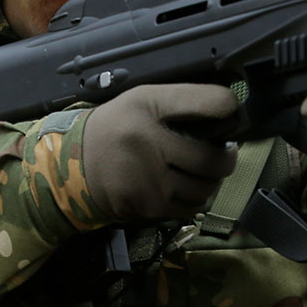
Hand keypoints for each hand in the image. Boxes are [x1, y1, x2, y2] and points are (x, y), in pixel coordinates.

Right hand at [81, 83, 239, 222]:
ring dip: (211, 182)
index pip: (209, 103)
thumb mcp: (144, 99)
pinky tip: (184, 187)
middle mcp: (150, 142)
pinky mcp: (147, 205)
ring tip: (201, 172)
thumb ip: (184, 101)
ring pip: (205, 188)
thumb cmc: (117, 127)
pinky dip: (193, 199)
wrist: (74, 162)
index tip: (232, 114)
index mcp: (150, 106)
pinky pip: (189, 207)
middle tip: (222, 153)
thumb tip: (230, 111)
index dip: (229, 107)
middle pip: (214, 160)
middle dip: (227, 159)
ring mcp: (150, 179)